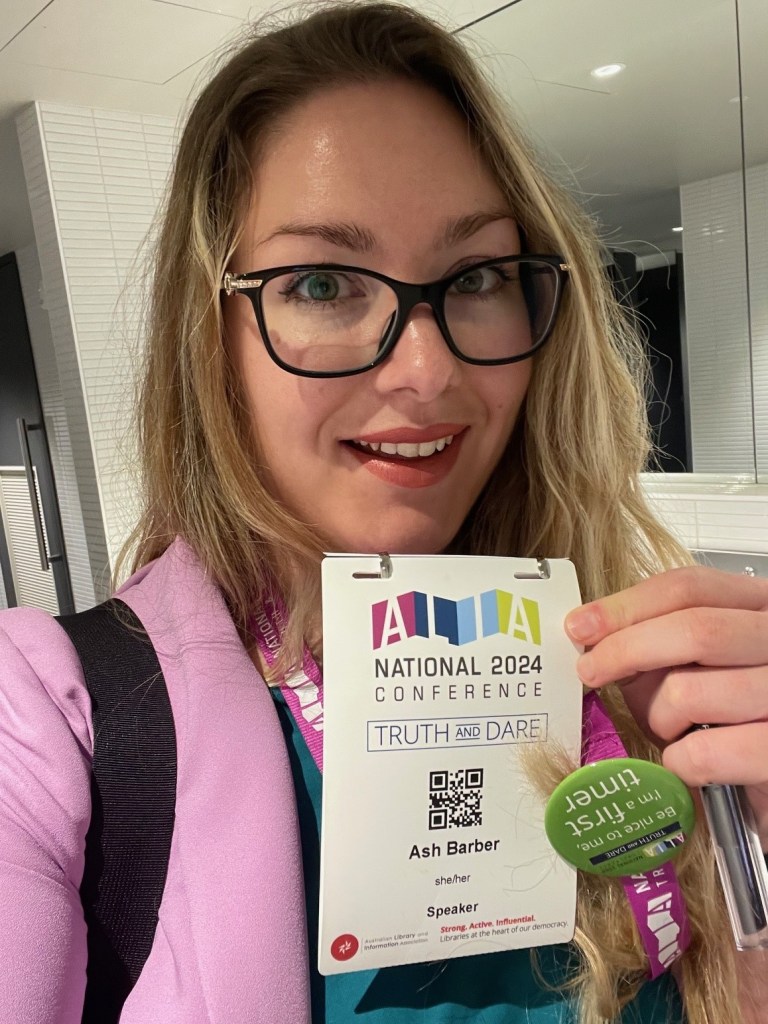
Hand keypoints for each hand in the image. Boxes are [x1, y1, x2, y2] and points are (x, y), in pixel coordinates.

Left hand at [564, 566, 767, 846]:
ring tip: (668, 732)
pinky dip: (679, 761)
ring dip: (658, 718)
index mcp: (761, 610)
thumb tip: (595, 640)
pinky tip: (685, 764)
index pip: (692, 588)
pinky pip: (705, 752)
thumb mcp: (703, 668)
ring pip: (691, 692)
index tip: (581, 625)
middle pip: (694, 629)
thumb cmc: (737, 721)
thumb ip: (662, 647)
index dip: (627, 605)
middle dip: (625, 650)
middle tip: (591, 671)